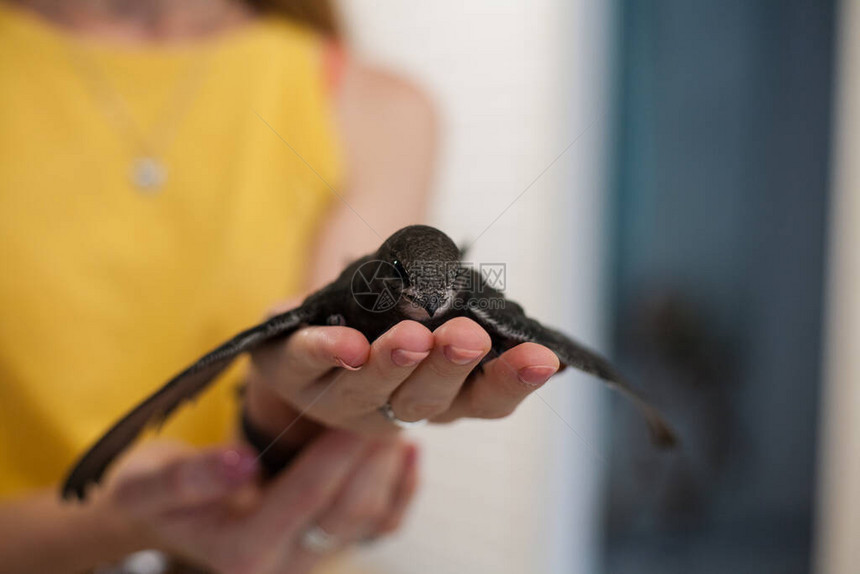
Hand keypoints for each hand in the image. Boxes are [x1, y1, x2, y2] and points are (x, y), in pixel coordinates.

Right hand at [96, 432, 418, 573]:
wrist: (168, 515)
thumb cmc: (157, 495)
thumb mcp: (149, 483)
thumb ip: (188, 477)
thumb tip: (240, 463)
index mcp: (245, 551)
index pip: (306, 496)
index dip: (336, 449)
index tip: (358, 407)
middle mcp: (286, 564)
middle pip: (348, 507)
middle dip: (371, 453)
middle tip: (390, 402)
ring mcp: (312, 557)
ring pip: (370, 516)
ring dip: (388, 466)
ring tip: (398, 417)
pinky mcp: (328, 546)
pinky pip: (381, 525)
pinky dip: (401, 490)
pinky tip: (410, 453)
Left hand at [245, 309, 559, 436]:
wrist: (301, 348)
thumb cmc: (377, 329)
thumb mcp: (426, 324)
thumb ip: (458, 318)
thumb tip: (494, 299)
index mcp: (436, 397)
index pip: (483, 400)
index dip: (512, 382)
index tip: (542, 357)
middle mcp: (391, 408)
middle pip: (426, 400)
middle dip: (449, 367)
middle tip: (468, 337)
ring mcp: (338, 397)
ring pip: (368, 388)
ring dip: (392, 363)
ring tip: (412, 337)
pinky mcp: (290, 371)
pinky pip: (305, 362)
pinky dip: (325, 352)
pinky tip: (344, 343)